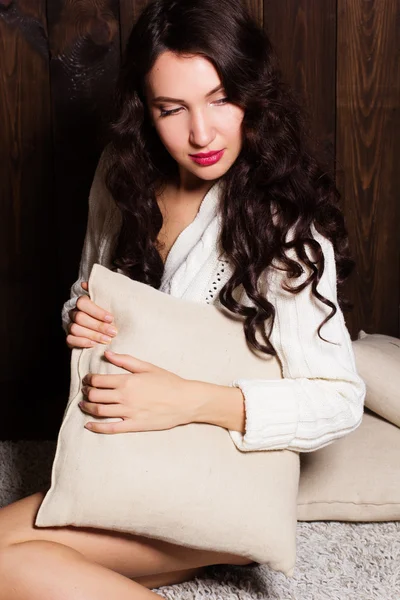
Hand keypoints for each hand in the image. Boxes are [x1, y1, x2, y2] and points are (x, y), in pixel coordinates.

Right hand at [66, 281, 117, 349]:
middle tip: (113, 332)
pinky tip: (94, 344)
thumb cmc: (108, 315)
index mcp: (82, 302)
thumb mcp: (109, 302)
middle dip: (98, 326)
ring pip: (75, 329)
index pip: (83, 303)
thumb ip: (101, 292)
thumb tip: (86, 283)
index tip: (111, 318)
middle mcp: (74, 313)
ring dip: (93, 335)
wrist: (107, 329)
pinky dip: (82, 342)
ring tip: (107, 340)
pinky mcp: (69, 337)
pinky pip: (70, 339)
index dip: (97, 311)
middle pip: (80, 317)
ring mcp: (70, 325)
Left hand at [79, 351, 194, 433]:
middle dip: (86, 392)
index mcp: (127, 381)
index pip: (98, 380)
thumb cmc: (169, 382)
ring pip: (99, 411)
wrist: (185, 401)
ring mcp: (128, 413)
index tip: (88, 379)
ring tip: (84, 404)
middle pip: (95, 395)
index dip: (89, 379)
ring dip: (87, 407)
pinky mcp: (133, 425)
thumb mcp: (148, 367)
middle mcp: (125, 397)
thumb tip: (107, 353)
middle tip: (85, 391)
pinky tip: (89, 425)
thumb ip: (126, 361)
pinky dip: (96, 427)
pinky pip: (110, 428)